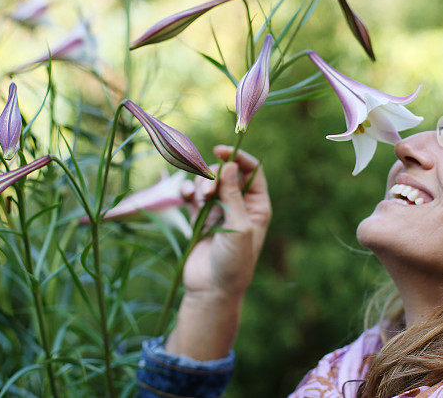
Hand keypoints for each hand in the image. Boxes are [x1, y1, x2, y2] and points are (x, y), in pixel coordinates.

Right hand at [164, 145, 270, 359]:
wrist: (212, 290)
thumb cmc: (234, 262)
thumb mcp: (238, 227)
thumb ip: (232, 195)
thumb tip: (229, 165)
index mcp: (257, 206)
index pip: (251, 171)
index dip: (237, 158)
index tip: (220, 152)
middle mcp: (239, 205)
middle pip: (226, 173)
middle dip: (214, 175)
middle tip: (208, 192)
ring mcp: (218, 211)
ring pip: (208, 182)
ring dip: (201, 184)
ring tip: (199, 199)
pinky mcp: (199, 218)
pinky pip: (192, 195)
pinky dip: (187, 191)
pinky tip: (185, 196)